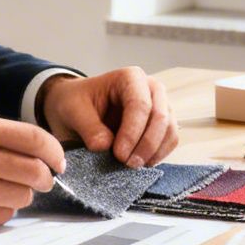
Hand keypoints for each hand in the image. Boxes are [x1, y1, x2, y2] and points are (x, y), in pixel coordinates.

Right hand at [0, 114, 63, 230]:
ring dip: (20, 196)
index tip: (58, 162)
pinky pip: (1, 217)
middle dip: (45, 179)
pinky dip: (1, 212)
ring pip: (21, 196)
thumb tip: (38, 154)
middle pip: (35, 171)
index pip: (35, 139)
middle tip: (41, 181)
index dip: (54, 153)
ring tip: (3, 191)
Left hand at [41, 67, 177, 167]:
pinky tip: (141, 163)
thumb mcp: (73, 111)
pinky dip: (159, 155)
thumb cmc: (77, 102)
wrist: (78, 107)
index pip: (140, 105)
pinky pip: (171, 141)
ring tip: (132, 166)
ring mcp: (160, 105)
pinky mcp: (162, 124)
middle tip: (127, 164)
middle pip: (160, 117)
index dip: (132, 132)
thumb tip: (105, 145)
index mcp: (130, 77)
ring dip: (154, 152)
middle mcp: (150, 88)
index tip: (119, 154)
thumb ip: (88, 128)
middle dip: (146, 144)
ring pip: (170, 130)